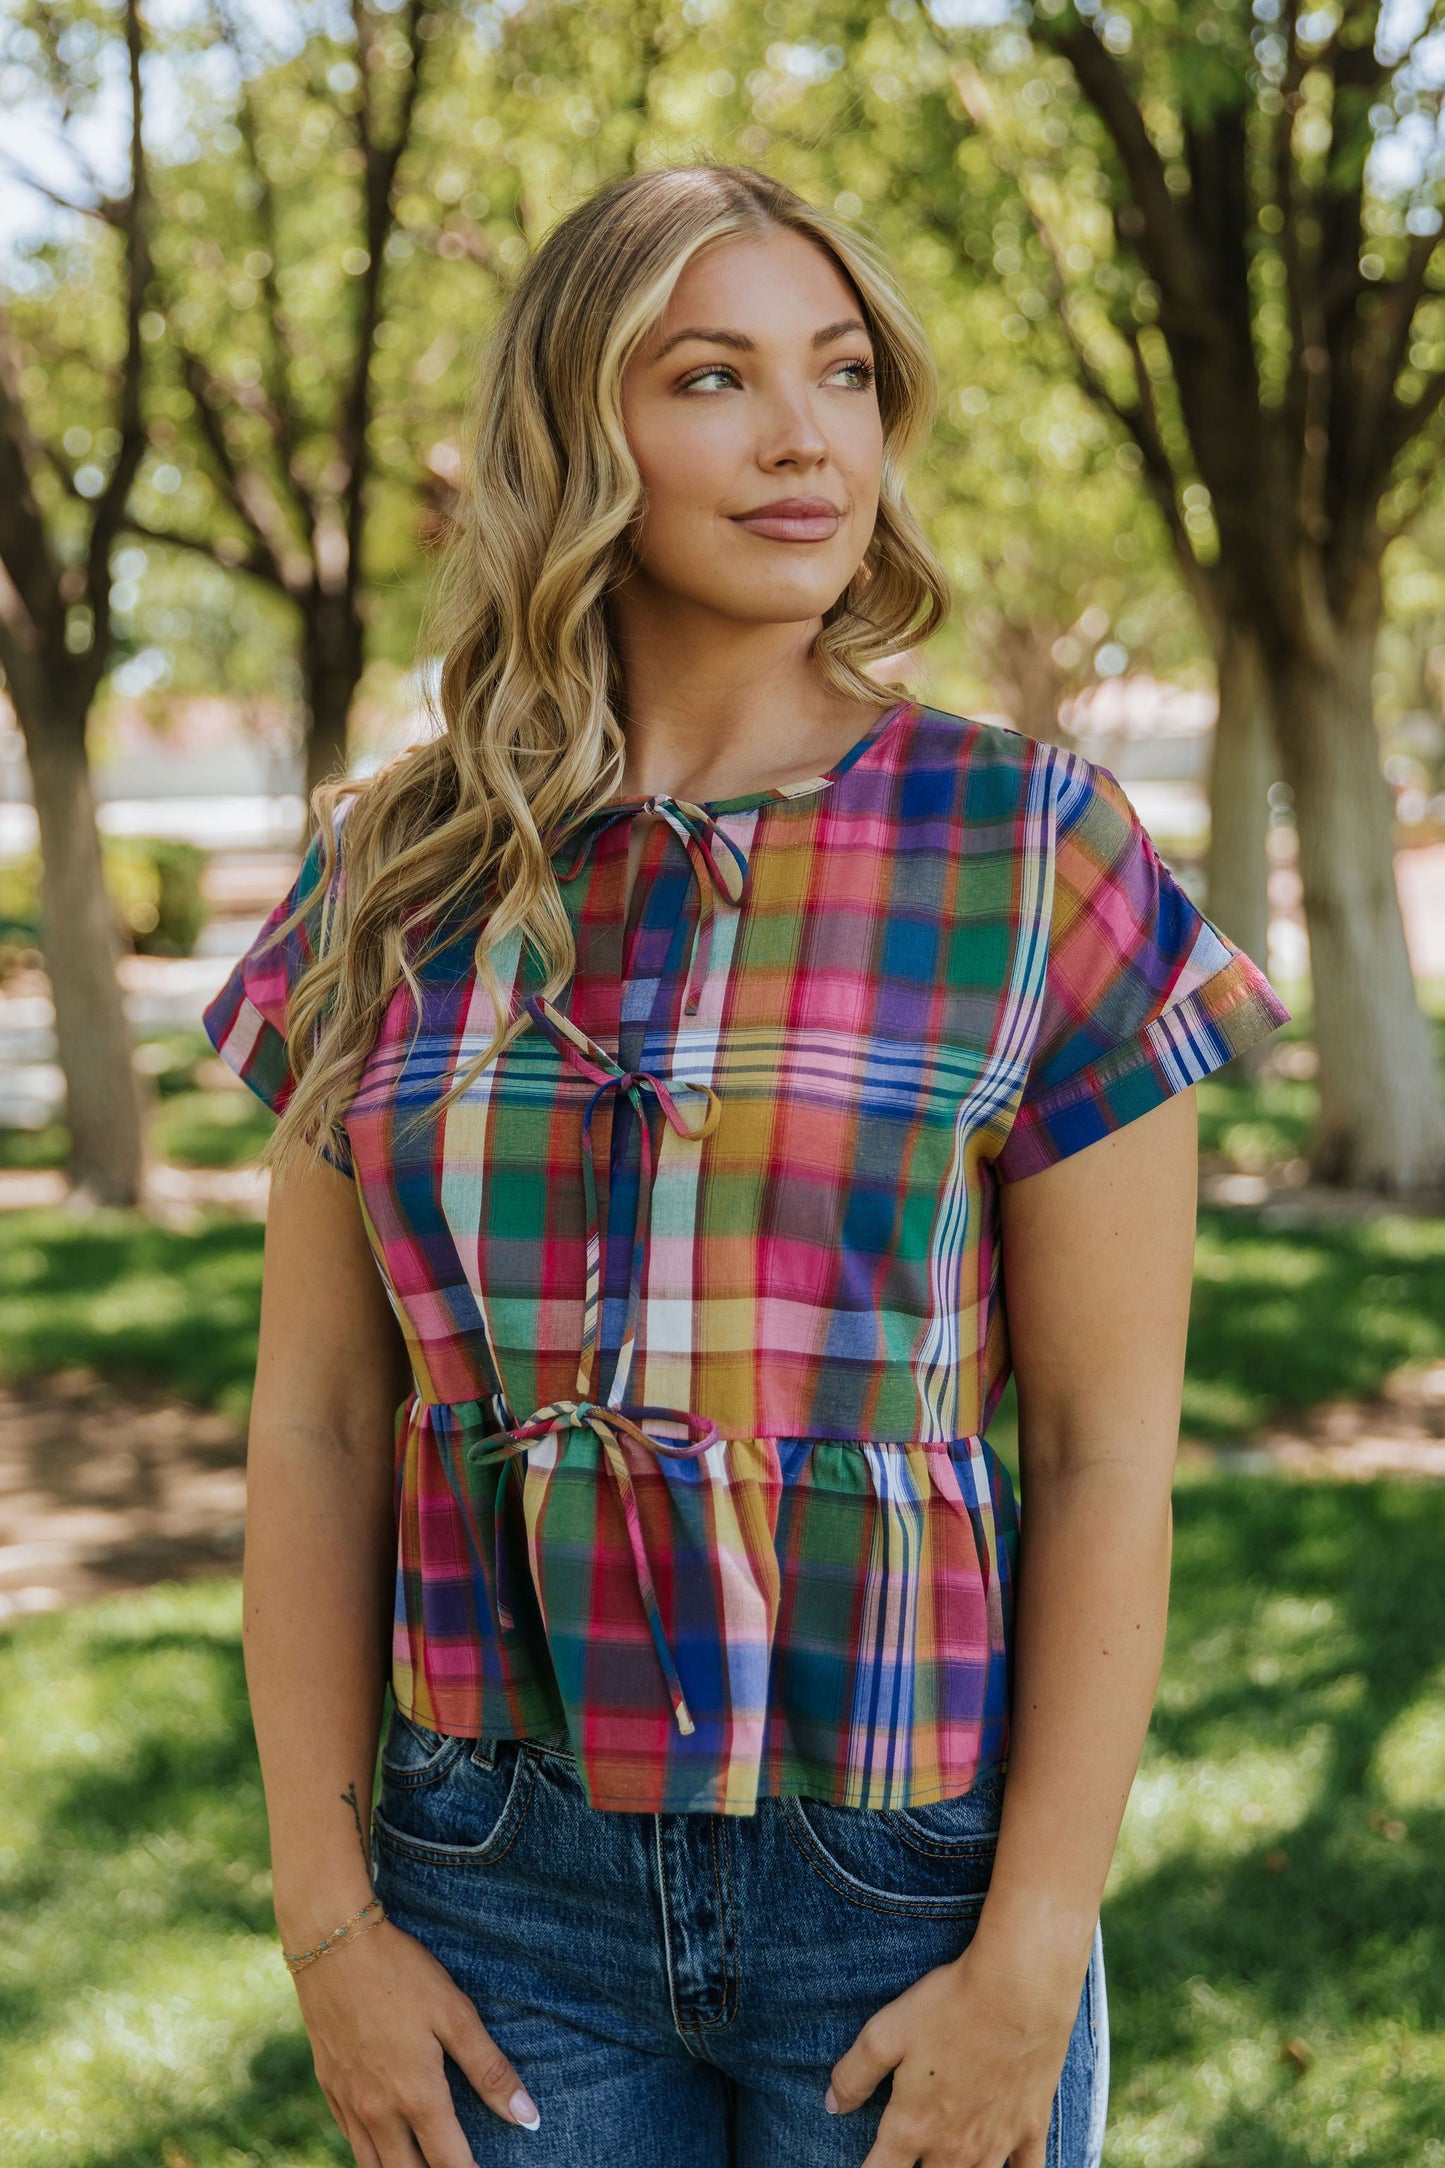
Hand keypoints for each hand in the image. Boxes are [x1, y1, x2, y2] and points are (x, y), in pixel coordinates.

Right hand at [293, 1916, 539, 2164]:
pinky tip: (386, 2145)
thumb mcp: (456, 2014)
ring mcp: (349, 2104)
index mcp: (418, 2097)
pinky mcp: (329, 2088)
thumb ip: (491, 2071)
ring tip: (424, 2162)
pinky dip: (371, 2154)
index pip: (451, 2165)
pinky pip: (351, 2141)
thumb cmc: (402, 1974)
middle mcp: (379, 2112)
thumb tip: (528, 2119)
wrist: (333, 1945)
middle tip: (458, 2165)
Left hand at [824, 1937, 1079, 2166]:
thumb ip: (854, 2075)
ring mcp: (997, 2142)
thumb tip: (831, 2106)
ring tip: (947, 2165)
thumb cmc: (948, 2005)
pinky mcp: (1032, 2127)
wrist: (1020, 1989)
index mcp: (913, 2126)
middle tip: (911, 2157)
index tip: (869, 2167)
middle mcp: (954, 2147)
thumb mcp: (885, 2033)